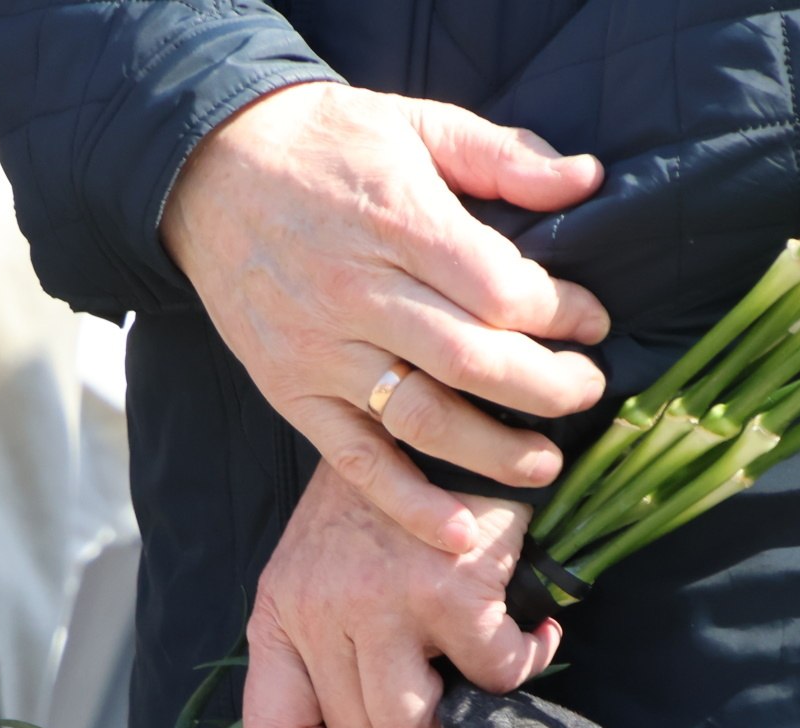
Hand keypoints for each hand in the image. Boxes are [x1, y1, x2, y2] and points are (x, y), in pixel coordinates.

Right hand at [161, 81, 607, 553]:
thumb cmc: (324, 146)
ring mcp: (320, 351)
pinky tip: (458, 533)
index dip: (561, 314)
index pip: (501, 288)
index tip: (591, 323)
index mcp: (397, 220)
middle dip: (547, 387)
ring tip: (546, 462)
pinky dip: (407, 503)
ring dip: (494, 452)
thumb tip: (585, 182)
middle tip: (587, 392)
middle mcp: (358, 292)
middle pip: (473, 359)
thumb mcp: (415, 122)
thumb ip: (501, 156)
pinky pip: (355, 460)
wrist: (209, 169)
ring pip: (423, 417)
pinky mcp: (291, 391)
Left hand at [244, 462, 558, 727]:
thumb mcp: (322, 569)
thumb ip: (327, 645)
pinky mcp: (448, 589)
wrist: (441, 410)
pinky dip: (525, 668)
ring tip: (489, 696)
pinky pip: (494, 677)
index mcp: (280, 613)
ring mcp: (379, 602)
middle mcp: (318, 611)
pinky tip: (534, 639)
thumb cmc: (389, 502)